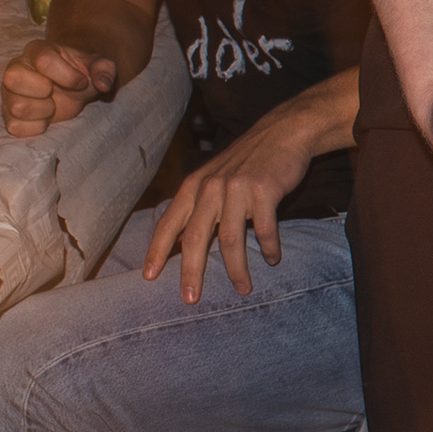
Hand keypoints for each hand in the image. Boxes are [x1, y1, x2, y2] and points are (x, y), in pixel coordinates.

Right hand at [1, 42, 115, 136]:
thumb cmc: (81, 74)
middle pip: (13, 78)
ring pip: (16, 106)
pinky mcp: (8, 114)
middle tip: (56, 92)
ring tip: (52, 106)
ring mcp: (8, 92)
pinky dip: (36, 127)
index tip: (81, 82)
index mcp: (37, 50)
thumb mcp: (99, 67)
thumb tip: (103, 83)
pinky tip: (45, 118)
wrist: (72, 88)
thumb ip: (105, 69)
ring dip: (43, 111)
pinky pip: (15, 127)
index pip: (43, 60)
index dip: (68, 76)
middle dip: (44, 91)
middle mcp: (16, 68)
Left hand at [138, 102, 319, 299]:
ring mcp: (237, 190)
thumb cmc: (248, 161)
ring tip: (243, 289)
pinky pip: (265, 230)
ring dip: (236, 269)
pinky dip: (269, 249)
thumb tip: (180, 241)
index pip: (169, 223)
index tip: (148, 277)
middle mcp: (211, 188)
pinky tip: (272, 259)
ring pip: (230, 240)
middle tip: (190, 298)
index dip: (157, 251)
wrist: (284, 133)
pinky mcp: (264, 191)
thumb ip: (199, 204)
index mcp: (194, 186)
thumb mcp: (215, 176)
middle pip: (195, 237)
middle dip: (190, 272)